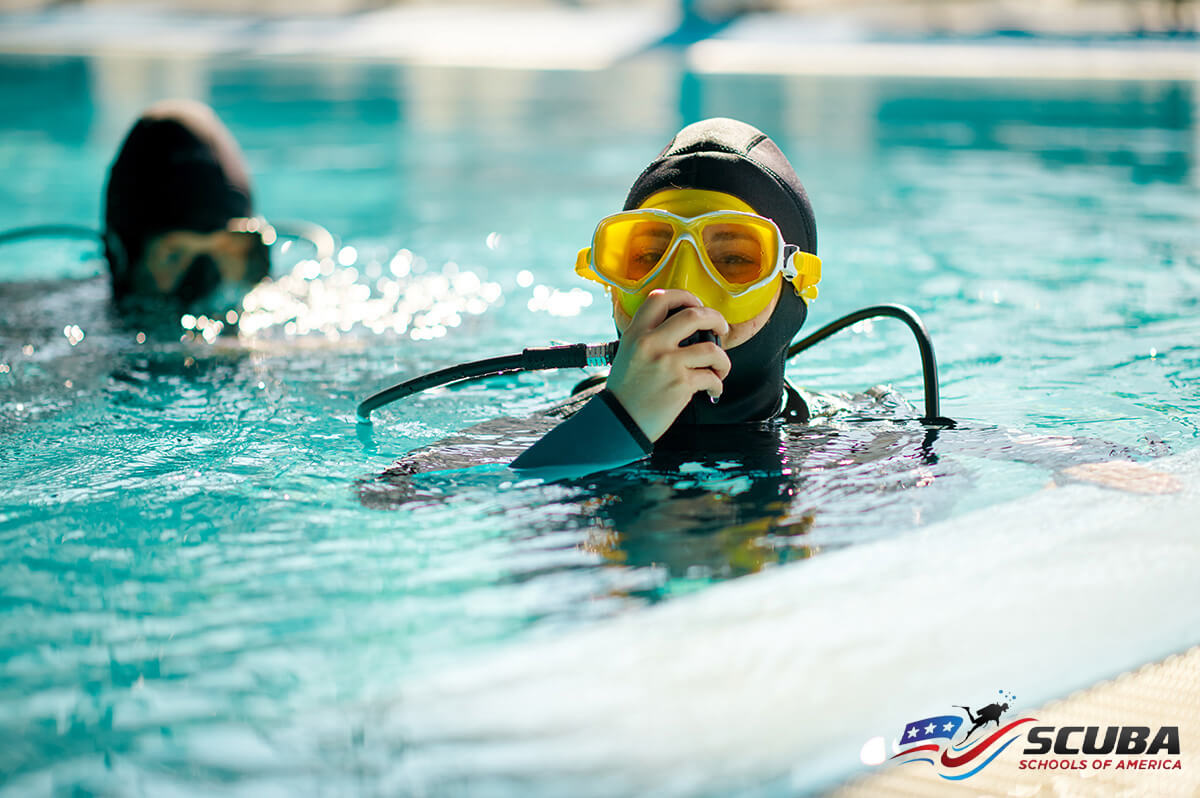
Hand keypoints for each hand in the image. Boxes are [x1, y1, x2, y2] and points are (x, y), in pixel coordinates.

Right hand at [605, 289, 730, 441]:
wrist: (620, 422)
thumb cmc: (626, 391)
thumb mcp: (628, 354)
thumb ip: (649, 337)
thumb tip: (683, 329)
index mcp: (636, 333)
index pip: (661, 298)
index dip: (685, 296)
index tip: (696, 305)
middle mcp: (652, 344)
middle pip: (694, 315)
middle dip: (716, 319)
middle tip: (721, 329)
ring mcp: (667, 363)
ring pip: (711, 349)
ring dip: (723, 359)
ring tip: (719, 368)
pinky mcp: (680, 384)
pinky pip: (711, 377)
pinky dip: (717, 384)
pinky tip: (712, 389)